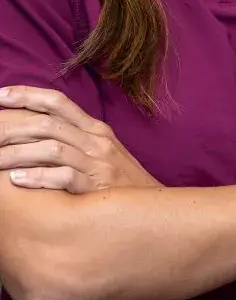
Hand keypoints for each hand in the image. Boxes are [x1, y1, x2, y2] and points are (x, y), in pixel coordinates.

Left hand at [0, 86, 158, 192]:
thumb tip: (35, 133)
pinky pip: (65, 177)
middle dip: (11, 127)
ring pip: (52, 149)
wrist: (154, 206)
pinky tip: (17, 180)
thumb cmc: (121, 181)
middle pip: (48, 124)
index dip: (28, 95)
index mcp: (95, 128)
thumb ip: (75, 139)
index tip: (0, 95)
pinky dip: (39, 177)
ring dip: (17, 154)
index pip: (58, 102)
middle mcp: (96, 140)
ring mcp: (98, 162)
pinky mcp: (98, 187)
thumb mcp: (102, 152)